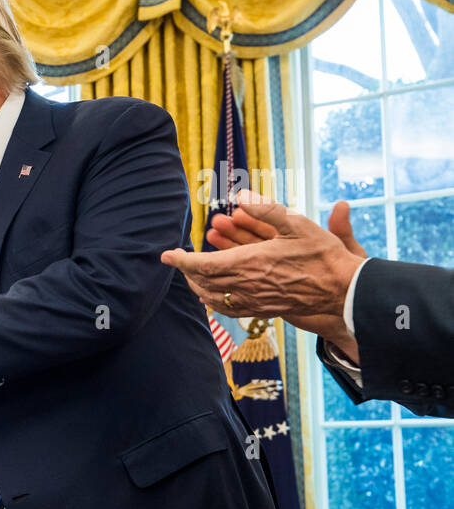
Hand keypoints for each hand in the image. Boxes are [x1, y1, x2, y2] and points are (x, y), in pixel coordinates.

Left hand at [160, 194, 364, 354]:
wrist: (342, 292)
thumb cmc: (322, 255)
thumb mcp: (297, 224)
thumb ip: (266, 209)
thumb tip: (239, 197)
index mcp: (251, 262)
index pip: (203, 264)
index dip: (181, 260)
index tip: (166, 255)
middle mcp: (247, 285)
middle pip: (203, 281)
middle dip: (187, 270)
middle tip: (178, 260)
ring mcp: (253, 301)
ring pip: (213, 297)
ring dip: (198, 285)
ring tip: (192, 274)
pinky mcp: (262, 311)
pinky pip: (229, 308)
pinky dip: (213, 300)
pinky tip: (212, 293)